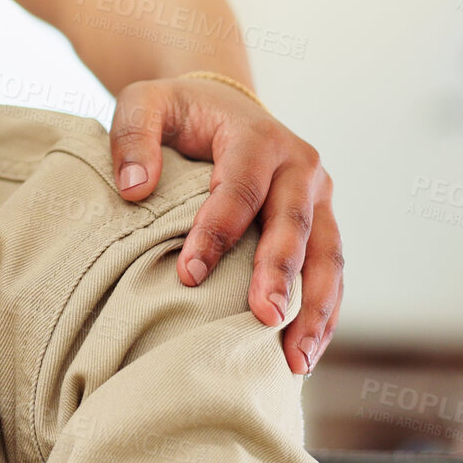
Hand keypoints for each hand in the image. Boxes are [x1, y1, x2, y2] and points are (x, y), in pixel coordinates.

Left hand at [108, 77, 340, 375]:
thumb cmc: (179, 111)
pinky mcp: (323, 223)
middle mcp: (300, 166)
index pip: (238, 189)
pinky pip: (331, 272)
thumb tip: (134, 188)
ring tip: (296, 359)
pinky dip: (322, 312)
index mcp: (257, 137)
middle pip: (295, 226)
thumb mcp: (144, 102)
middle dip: (281, 276)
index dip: (216, 233)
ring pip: (328, 256)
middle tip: (263, 319)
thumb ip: (132, 135)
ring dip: (315, 308)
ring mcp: (318, 197)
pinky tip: (305, 354)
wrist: (223, 104)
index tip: (188, 275)